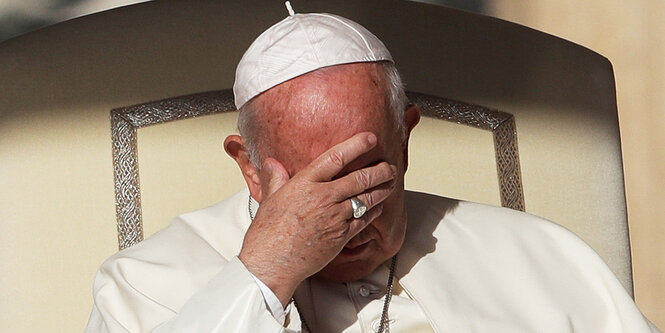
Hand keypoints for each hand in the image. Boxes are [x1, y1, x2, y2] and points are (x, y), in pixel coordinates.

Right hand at [238, 132, 395, 305]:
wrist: (272, 262)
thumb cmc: (268, 232)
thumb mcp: (270, 198)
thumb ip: (276, 178)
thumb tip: (272, 163)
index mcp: (305, 184)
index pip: (336, 158)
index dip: (356, 146)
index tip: (370, 138)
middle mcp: (323, 198)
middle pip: (359, 179)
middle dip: (379, 170)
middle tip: (389, 166)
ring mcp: (334, 217)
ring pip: (366, 199)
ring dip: (382, 189)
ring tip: (390, 183)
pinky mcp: (341, 236)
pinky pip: (364, 220)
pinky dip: (374, 212)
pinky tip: (378, 207)